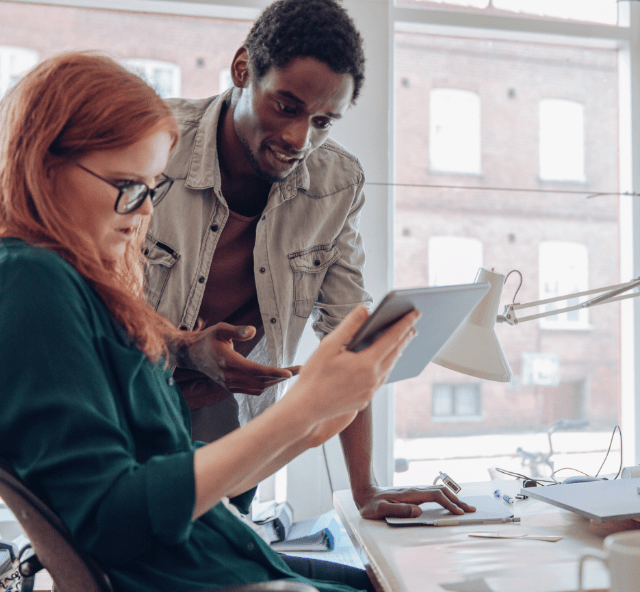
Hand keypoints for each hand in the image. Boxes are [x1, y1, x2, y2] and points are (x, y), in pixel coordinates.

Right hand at [179, 323, 300, 394]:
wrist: (191, 354)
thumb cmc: (207, 338)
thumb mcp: (220, 328)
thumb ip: (237, 330)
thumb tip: (253, 330)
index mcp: (229, 363)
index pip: (256, 370)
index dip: (274, 372)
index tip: (289, 372)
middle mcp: (230, 378)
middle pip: (261, 380)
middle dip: (281, 376)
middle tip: (300, 369)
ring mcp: (230, 385)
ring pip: (258, 388)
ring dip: (275, 382)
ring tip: (292, 373)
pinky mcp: (231, 387)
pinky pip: (252, 390)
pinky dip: (266, 385)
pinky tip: (276, 379)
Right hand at [290, 305, 418, 441]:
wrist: (305, 409)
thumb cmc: (314, 375)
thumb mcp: (328, 345)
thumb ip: (349, 326)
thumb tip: (365, 310)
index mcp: (366, 364)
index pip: (392, 338)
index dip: (405, 324)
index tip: (415, 313)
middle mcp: (373, 379)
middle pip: (395, 353)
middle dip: (405, 337)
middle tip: (413, 325)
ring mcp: (370, 392)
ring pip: (389, 368)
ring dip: (396, 352)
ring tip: (401, 341)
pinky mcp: (365, 400)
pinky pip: (380, 380)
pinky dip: (385, 367)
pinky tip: (383, 362)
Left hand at [353, 485, 475, 519]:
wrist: (365, 493)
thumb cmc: (372, 504)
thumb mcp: (381, 509)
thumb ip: (399, 510)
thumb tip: (418, 512)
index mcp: (410, 494)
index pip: (435, 497)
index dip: (448, 504)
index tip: (459, 513)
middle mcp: (415, 490)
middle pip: (441, 492)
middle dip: (457, 500)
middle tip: (471, 510)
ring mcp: (415, 491)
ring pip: (439, 491)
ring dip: (453, 498)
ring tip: (464, 507)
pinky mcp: (414, 494)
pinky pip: (434, 493)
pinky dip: (445, 497)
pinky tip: (449, 502)